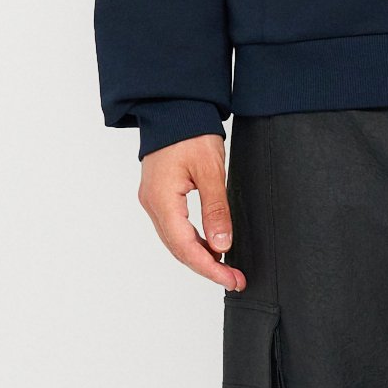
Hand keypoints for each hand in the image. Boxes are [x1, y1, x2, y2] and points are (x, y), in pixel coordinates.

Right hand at [138, 133, 243, 288]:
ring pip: (176, 241)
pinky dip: (193, 241)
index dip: (210, 268)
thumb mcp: (210, 170)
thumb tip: (223, 245)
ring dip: (200, 256)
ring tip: (227, 268)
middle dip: (207, 267)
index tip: (232, 279)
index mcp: (162, 199)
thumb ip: (216, 209)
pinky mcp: (159, 196)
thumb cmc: (190, 132)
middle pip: (178, 249)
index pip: (185, 247)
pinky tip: (212, 246)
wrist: (174, 108)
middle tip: (235, 279)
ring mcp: (153, 201)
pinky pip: (175, 228)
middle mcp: (153, 204)